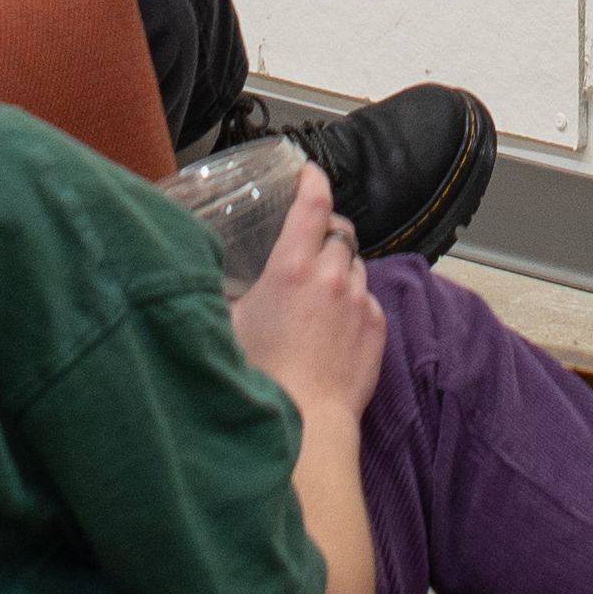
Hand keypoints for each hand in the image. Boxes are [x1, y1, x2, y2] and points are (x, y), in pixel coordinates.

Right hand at [227, 179, 380, 419]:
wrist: (306, 420)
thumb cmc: (261, 376)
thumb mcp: (229, 323)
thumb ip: (229, 291)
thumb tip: (215, 277)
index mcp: (292, 266)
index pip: (311, 205)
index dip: (312, 182)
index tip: (309, 173)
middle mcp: (331, 276)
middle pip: (338, 233)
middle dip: (324, 235)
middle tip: (306, 252)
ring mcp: (359, 302)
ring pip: (354, 267)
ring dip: (339, 272)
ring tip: (317, 301)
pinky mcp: (377, 328)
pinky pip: (367, 301)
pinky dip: (353, 304)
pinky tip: (332, 329)